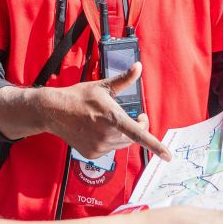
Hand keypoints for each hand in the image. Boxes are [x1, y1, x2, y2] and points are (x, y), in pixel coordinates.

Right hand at [41, 62, 171, 160]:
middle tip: (136, 115)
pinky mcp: (92, 154)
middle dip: (137, 127)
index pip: (139, 134)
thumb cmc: (79, 96)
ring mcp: (99, 147)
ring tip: (111, 121)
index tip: (168, 156)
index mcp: (113, 118)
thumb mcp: (102, 86)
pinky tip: (98, 130)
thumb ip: (124, 80)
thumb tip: (139, 66)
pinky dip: (110, 141)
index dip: (155, 145)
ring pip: (121, 144)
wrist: (54, 111)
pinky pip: (109, 149)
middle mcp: (107, 135)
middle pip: (132, 137)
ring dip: (123, 134)